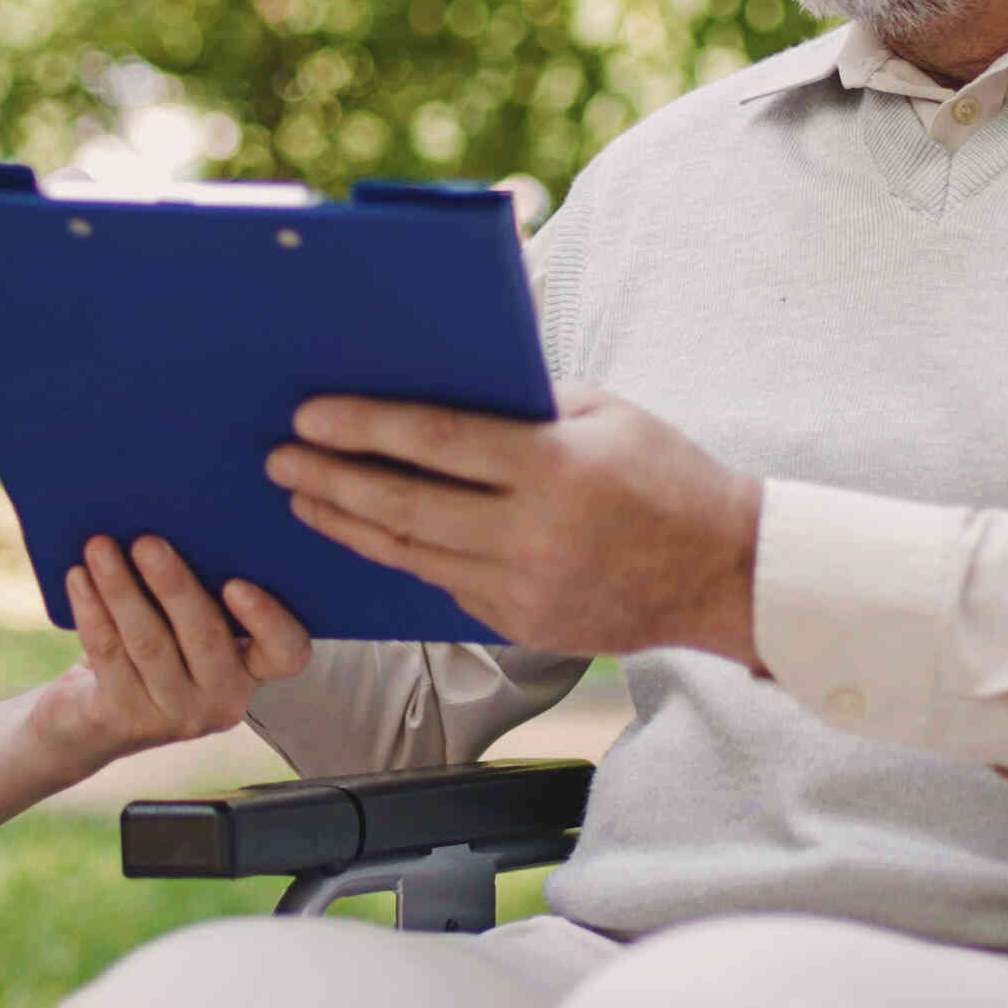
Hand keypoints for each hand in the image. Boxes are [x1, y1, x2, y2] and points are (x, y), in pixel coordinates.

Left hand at [28, 535, 310, 770]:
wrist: (90, 716)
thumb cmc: (153, 645)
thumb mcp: (184, 621)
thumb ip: (201, 585)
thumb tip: (182, 515)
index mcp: (254, 668)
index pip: (287, 653)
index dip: (268, 621)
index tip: (236, 583)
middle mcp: (223, 699)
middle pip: (206, 638)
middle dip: (174, 585)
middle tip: (146, 541)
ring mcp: (175, 715)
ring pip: (149, 644)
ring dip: (122, 589)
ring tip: (100, 547)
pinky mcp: (126, 720)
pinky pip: (109, 655)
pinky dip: (91, 610)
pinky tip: (78, 577)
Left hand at [266, 385, 763, 664]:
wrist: (727, 574)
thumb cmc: (668, 474)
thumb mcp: (606, 412)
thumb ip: (526, 402)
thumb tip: (438, 381)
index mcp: (556, 468)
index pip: (437, 442)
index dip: (364, 427)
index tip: (308, 415)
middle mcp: (535, 535)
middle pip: (405, 506)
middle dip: (332, 479)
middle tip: (280, 458)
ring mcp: (526, 589)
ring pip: (411, 556)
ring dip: (348, 525)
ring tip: (305, 497)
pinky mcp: (524, 626)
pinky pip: (445, 585)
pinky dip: (400, 557)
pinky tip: (366, 533)